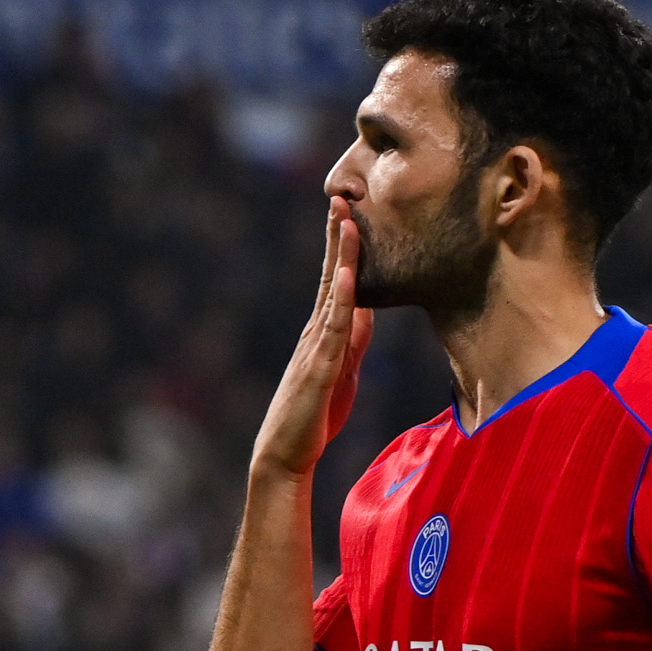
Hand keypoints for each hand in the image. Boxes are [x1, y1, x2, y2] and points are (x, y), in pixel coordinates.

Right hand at [249, 196, 373, 488]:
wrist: (286, 454)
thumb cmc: (313, 419)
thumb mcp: (343, 372)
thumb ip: (352, 342)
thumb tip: (365, 311)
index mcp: (322, 333)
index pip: (336, 282)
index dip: (343, 248)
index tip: (349, 213)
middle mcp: (315, 331)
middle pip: (330, 275)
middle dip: (337, 236)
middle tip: (342, 196)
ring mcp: (315, 346)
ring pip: (331, 291)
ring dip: (340, 254)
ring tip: (346, 219)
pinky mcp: (319, 366)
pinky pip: (332, 325)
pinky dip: (340, 297)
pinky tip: (347, 273)